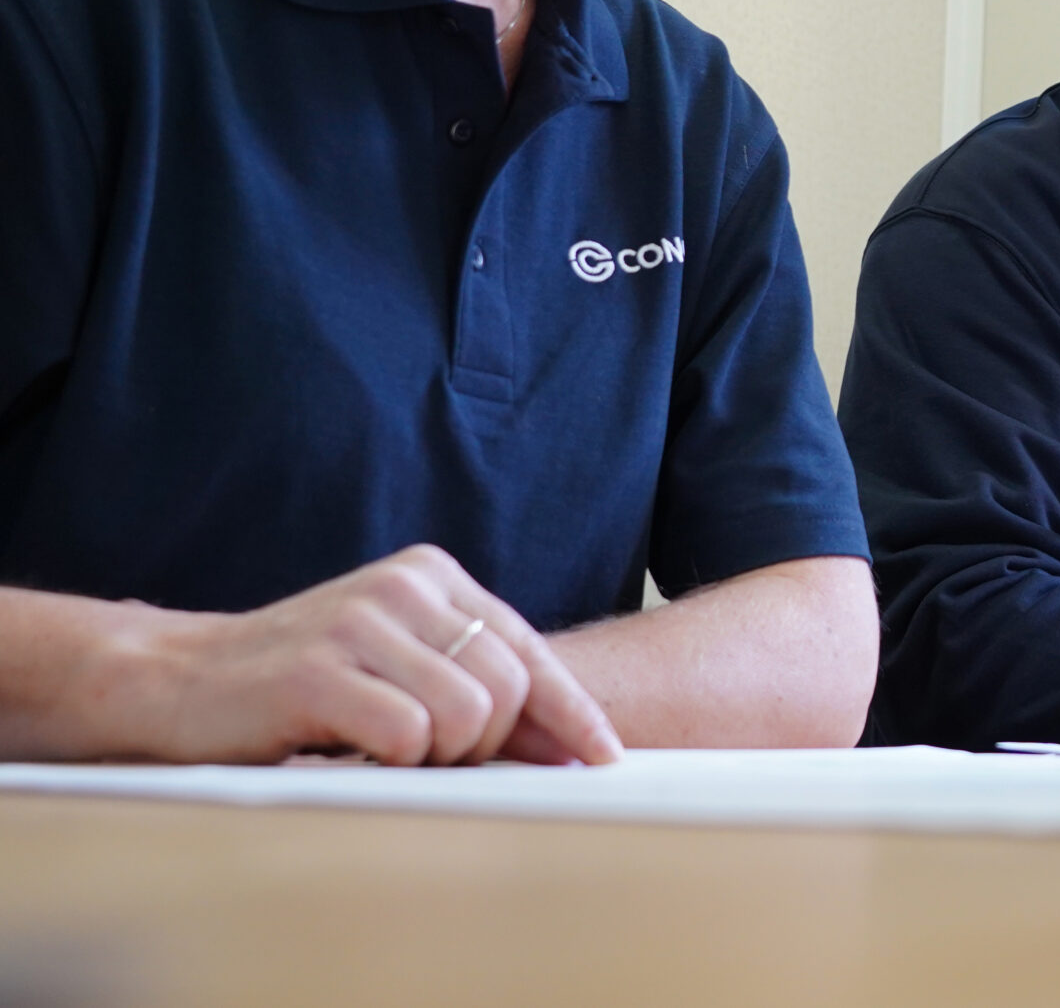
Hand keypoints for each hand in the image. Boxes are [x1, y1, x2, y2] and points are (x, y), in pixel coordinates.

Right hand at [117, 546, 621, 766]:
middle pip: (509, 686)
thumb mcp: (398, 662)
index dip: (571, 711)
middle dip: (487, 744)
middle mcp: (405, 586)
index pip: (529, 648)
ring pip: (468, 713)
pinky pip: (408, 735)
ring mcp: (361, 623)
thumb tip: (571, 741)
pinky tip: (355, 753)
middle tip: (433, 759)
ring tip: (389, 753)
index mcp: (433, 575)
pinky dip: (393, 762)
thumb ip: (474, 683)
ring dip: (439, 756)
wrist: (179, 677)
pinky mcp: (317, 671)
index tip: (602, 757)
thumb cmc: (303, 683)